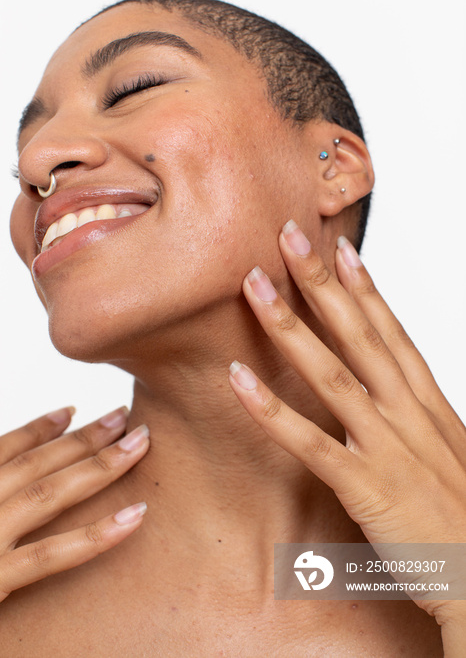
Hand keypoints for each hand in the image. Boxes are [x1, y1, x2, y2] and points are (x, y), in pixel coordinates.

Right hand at [0, 407, 148, 601]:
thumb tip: (12, 480)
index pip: (2, 450)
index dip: (39, 428)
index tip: (72, 411)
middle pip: (35, 464)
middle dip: (83, 438)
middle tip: (124, 416)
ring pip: (48, 495)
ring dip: (98, 466)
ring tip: (139, 444)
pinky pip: (50, 556)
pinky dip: (96, 535)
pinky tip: (135, 516)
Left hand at [229, 221, 465, 623]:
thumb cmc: (464, 517)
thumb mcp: (448, 452)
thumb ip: (415, 416)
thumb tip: (390, 390)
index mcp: (427, 405)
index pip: (391, 333)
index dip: (365, 289)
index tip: (340, 250)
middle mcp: (407, 415)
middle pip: (359, 335)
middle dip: (321, 284)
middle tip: (289, 238)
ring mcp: (386, 447)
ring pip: (331, 375)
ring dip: (290, 328)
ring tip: (255, 289)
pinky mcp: (365, 487)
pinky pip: (310, 442)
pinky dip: (272, 410)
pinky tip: (239, 380)